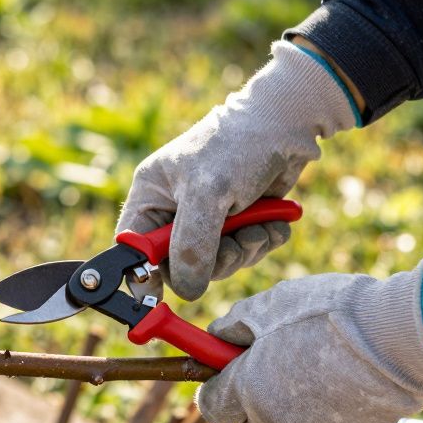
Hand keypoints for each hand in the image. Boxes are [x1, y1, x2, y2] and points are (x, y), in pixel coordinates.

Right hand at [117, 40, 356, 301]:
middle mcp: (174, 211)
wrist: (288, 123)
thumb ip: (193, 245)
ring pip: (218, 265)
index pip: (134, 250)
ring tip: (260, 224)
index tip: (162, 299)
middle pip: (181, 267)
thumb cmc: (238, 145)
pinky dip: (264, 240)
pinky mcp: (239, 222)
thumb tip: (187, 291)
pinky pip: (246, 253)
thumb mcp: (208, 194)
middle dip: (216, 260)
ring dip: (245, 249)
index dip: (144, 276)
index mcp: (151, 197)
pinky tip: (274, 220)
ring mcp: (208, 219)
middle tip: (237, 243)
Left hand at [196, 259, 422, 422]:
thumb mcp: (269, 305)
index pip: (211, 407)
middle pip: (251, 420)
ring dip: (294, 401)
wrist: (403, 334)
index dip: (216, 386)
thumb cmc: (329, 313)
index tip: (228, 367)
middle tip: (278, 359)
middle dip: (254, 396)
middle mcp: (278, 422)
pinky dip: (332, 408)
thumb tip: (217, 336)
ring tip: (322, 360)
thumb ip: (234, 326)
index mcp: (249, 391)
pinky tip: (349, 377)